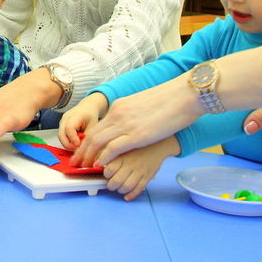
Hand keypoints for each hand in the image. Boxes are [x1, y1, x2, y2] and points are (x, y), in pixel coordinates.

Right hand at [59, 94, 107, 149]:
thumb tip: (82, 150)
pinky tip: (75, 141)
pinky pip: (62, 134)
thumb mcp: (93, 126)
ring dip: (67, 143)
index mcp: (75, 116)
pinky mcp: (62, 124)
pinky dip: (67, 140)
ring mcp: (62, 121)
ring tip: (77, 145)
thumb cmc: (91, 115)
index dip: (72, 138)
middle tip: (77, 149)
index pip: (69, 128)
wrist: (87, 106)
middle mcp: (66, 118)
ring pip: (60, 135)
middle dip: (68, 144)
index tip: (78, 145)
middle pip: (61, 134)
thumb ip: (87, 137)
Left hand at [72, 75, 201, 167]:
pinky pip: (113, 148)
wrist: (185, 95)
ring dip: (89, 156)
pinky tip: (100, 165)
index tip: (83, 151)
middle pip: (93, 135)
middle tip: (76, 162)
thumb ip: (132, 114)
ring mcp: (126, 124)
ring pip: (98, 142)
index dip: (87, 141)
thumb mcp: (143, 104)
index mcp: (119, 106)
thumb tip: (130, 125)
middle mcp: (118, 113)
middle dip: (82, 151)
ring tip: (84, 166)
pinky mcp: (137, 135)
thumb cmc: (170, 100)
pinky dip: (103, 157)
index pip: (98, 126)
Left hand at [101, 135, 179, 200]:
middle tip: (110, 184)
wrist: (158, 144)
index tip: (106, 174)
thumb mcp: (122, 145)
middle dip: (111, 186)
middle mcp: (130, 164)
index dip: (105, 175)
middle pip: (116, 181)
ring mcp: (140, 171)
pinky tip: (127, 196)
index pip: (109, 169)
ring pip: (127, 187)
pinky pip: (139, 189)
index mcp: (122, 155)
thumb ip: (111, 153)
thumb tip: (98, 162)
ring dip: (120, 190)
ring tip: (118, 188)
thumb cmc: (136, 145)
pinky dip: (131, 195)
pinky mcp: (148, 177)